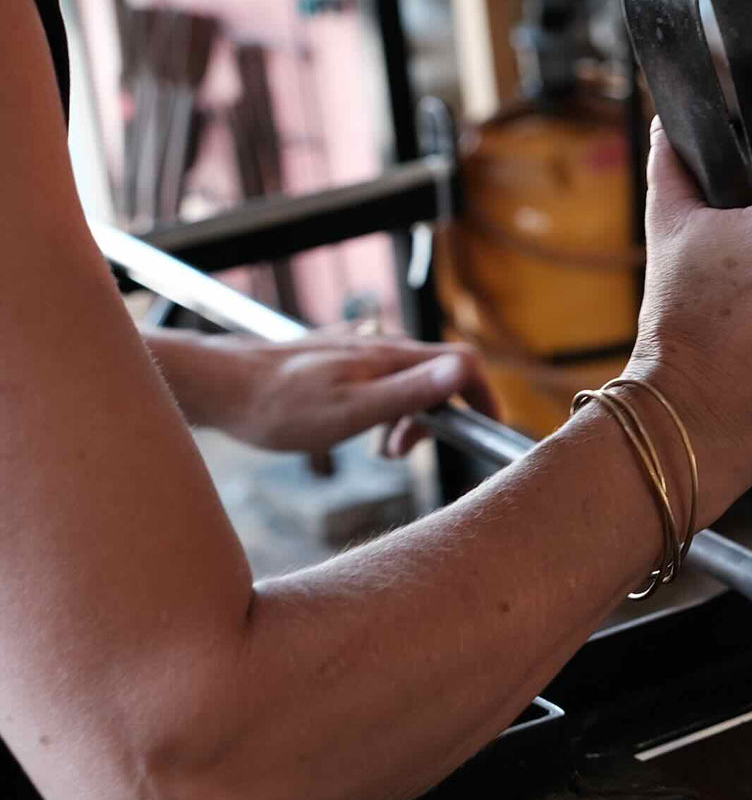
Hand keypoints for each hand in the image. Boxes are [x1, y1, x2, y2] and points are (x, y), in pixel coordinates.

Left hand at [195, 331, 494, 454]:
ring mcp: (358, 352)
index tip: (484, 432)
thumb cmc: (282, 406)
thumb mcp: (353, 410)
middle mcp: (380, 346)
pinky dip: (383, 411)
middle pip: (439, 375)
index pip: (463, 364)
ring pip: (408, 382)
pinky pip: (381, 383)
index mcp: (392, 357)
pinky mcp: (338, 362)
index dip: (483, 398)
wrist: (219, 387)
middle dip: (437, 419)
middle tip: (400, 452)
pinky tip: (354, 432)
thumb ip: (411, 391)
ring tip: (378, 449)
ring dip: (407, 420)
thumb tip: (464, 370)